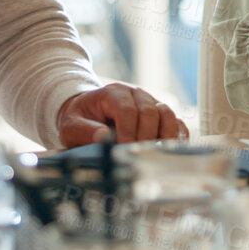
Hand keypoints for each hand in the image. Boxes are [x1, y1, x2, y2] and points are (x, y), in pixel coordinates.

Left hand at [58, 83, 189, 145]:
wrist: (88, 113)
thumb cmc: (80, 120)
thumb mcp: (71, 125)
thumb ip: (83, 130)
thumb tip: (103, 136)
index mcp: (114, 92)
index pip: (127, 109)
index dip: (128, 131)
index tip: (125, 150)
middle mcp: (136, 94)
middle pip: (150, 111)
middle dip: (145, 137)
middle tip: (138, 157)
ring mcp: (151, 103)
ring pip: (167, 114)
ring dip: (164, 136)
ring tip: (155, 155)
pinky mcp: (160, 115)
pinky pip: (176, 122)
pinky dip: (176, 136)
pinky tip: (169, 152)